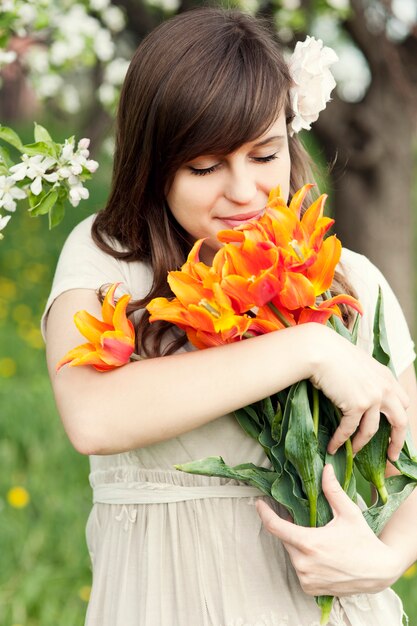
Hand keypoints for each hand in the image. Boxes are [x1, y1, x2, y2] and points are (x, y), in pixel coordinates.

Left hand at [256, 464, 403, 596]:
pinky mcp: (310, 588)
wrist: (379, 571)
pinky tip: (319, 555)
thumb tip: (326, 468)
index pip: (276, 527)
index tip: (259, 503)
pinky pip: (299, 569)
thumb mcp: (348, 512)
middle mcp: (304, 564)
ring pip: (291, 554)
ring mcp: (306, 578)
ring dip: (298, 544)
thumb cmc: (363, 540)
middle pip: (285, 539)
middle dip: (289, 527)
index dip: (264, 513)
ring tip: (316, 538)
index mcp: (309, 544)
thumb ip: (333, 490)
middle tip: (300, 519)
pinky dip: (304, 560)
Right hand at [307, 325, 408, 459]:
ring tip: (353, 453)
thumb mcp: (358, 364)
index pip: (402, 403)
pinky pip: (349, 429)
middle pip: (400, 421)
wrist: (320, 350)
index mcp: (386, 377)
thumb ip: (366, 378)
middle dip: (397, 441)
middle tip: (391, 455)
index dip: (399, 419)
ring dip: (361, 444)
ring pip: (372, 430)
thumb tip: (360, 393)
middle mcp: (384, 388)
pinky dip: (340, 440)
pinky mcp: (357, 405)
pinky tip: (333, 447)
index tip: (395, 432)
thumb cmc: (332, 353)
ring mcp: (372, 397)